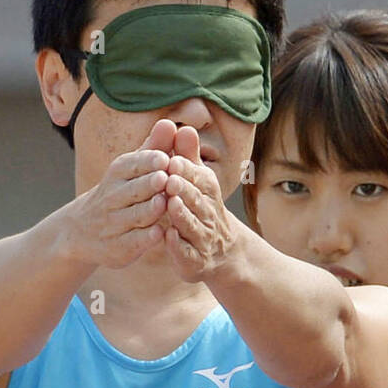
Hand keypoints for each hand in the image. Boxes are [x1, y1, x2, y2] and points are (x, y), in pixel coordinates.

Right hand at [68, 120, 176, 267]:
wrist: (81, 231)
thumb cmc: (119, 193)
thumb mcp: (131, 170)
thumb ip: (153, 149)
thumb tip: (170, 123)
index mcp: (117, 175)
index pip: (131, 166)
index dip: (148, 162)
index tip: (164, 158)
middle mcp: (112, 198)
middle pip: (132, 190)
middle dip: (148, 184)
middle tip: (165, 178)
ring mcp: (114, 224)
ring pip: (133, 216)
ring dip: (148, 210)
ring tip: (163, 203)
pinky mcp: (118, 248)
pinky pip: (131, 242)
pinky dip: (144, 238)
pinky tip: (160, 234)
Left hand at [161, 125, 237, 280]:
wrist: (220, 252)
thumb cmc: (199, 207)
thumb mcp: (197, 181)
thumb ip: (188, 157)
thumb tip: (185, 127)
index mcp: (207, 192)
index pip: (199, 178)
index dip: (186, 170)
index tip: (172, 160)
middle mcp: (208, 214)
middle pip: (196, 200)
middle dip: (184, 190)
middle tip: (169, 180)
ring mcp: (202, 238)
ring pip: (192, 225)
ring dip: (182, 215)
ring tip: (170, 204)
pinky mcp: (194, 260)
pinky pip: (187, 252)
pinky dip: (178, 245)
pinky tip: (168, 236)